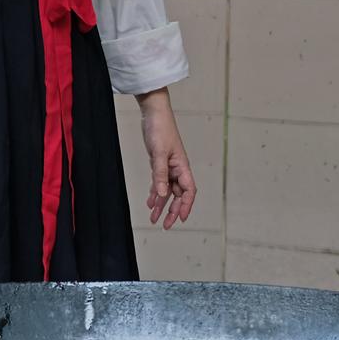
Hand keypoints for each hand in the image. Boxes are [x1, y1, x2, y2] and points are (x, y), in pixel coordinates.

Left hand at [138, 88, 195, 228]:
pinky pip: (159, 183)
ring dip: (162, 205)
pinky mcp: (159, 163)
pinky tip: (150, 202)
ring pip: (167, 191)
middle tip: (166, 225)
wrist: (153, 114)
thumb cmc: (160, 129)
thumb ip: (160, 175)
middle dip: (173, 211)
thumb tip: (163, 195)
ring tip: (153, 218)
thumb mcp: (159, 154)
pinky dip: (155, 193)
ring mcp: (168, 166)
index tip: (181, 219)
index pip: (188, 191)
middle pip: (178, 195)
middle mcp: (177, 169)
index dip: (186, 206)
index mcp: (182, 167)